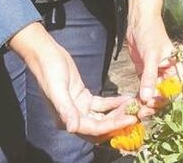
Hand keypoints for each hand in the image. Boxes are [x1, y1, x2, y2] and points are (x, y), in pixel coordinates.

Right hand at [9, 22, 136, 140]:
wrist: (45, 54)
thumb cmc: (50, 71)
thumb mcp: (57, 90)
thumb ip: (65, 109)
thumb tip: (72, 128)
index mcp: (66, 119)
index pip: (94, 128)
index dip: (113, 125)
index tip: (131, 119)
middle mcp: (73, 117)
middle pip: (100, 126)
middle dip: (118, 122)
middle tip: (137, 115)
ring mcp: (79, 108)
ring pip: (103, 116)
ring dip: (118, 113)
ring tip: (134, 106)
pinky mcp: (83, 97)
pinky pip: (102, 105)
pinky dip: (113, 103)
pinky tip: (126, 98)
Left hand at [125, 0, 176, 119]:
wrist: (139, 21)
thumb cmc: (150, 33)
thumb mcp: (151, 56)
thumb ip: (149, 77)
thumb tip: (147, 99)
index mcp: (176, 68)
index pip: (175, 90)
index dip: (165, 101)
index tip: (152, 106)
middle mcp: (168, 74)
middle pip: (164, 95)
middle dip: (154, 105)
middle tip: (141, 112)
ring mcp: (156, 75)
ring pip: (153, 94)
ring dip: (145, 103)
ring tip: (135, 111)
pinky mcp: (145, 74)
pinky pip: (144, 89)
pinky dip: (139, 97)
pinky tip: (132, 104)